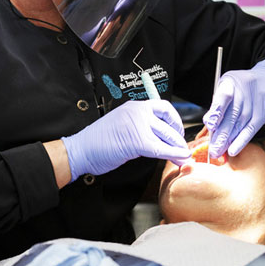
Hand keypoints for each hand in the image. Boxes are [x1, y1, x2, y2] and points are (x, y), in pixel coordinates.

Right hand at [63, 100, 189, 180]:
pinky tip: (179, 159)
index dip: (174, 119)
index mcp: (134, 106)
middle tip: (183, 148)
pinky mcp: (137, 141)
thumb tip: (162, 138)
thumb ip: (141, 127)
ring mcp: (137, 124)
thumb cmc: (98, 141)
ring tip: (183, 156)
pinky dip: (173, 154)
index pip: (163, 107)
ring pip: (167, 135)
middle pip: (168, 122)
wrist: (81, 149)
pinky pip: (161, 148)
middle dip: (179, 137)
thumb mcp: (123, 125)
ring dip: (178, 147)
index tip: (178, 131)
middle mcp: (137, 111)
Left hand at [203, 58, 264, 157]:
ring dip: (228, 141)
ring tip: (218, 151)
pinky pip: (250, 130)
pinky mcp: (262, 114)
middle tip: (211, 148)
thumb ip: (218, 103)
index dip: (217, 112)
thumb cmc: (243, 87)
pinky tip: (233, 150)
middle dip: (220, 134)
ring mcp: (254, 104)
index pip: (223, 97)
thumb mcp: (229, 86)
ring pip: (239, 125)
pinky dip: (241, 141)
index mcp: (231, 83)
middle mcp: (243, 93)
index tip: (210, 125)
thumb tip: (208, 122)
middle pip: (231, 116)